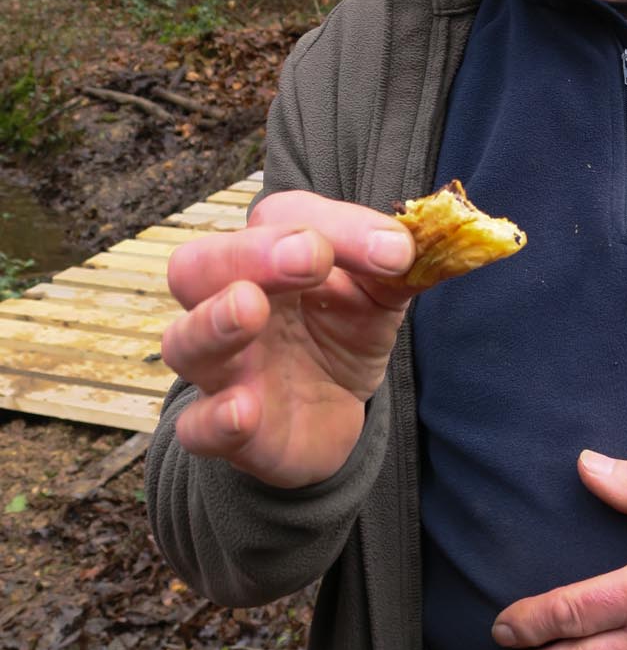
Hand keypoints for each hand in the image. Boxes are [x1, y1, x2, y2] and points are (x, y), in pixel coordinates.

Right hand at [160, 190, 416, 488]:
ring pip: (184, 341)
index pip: (280, 217)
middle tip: (310, 256)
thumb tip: (417, 244)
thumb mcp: (379, 291)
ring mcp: (223, 369)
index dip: (337, 225)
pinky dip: (213, 419)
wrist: (336, 411)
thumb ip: (397, 266)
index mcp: (268, 255)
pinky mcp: (227, 432)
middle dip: (251, 255)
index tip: (394, 250)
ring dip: (214, 323)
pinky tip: (243, 410)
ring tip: (250, 309)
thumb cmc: (344, 329)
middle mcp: (230, 302)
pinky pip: (196, 426)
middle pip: (201, 266)